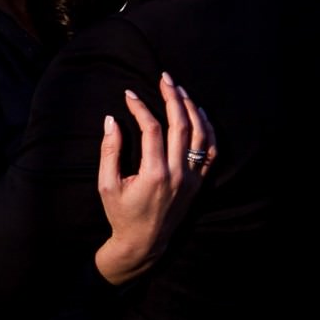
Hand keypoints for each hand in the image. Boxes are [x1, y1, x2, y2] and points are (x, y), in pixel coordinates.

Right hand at [94, 72, 216, 285]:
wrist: (144, 242)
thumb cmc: (121, 213)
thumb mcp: (107, 184)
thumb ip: (110, 151)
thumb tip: (111, 120)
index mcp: (155, 174)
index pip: (151, 129)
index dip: (140, 108)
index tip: (129, 95)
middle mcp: (179, 173)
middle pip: (182, 125)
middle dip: (173, 97)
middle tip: (164, 77)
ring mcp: (193, 178)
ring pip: (202, 134)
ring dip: (192, 108)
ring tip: (180, 90)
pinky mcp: (199, 181)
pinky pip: (212, 150)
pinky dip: (208, 128)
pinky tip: (199, 112)